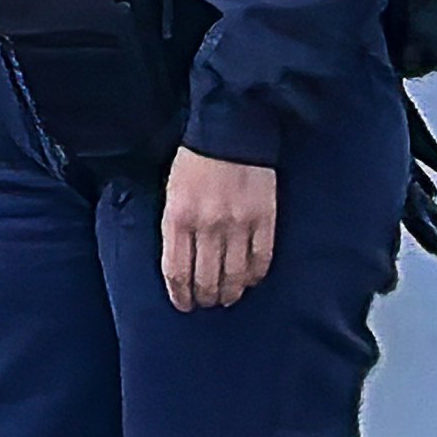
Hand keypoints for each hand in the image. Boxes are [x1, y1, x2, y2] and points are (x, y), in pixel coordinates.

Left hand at [162, 148, 279, 310]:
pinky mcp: (265, 220)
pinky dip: (254, 275)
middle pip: (206, 277)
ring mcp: (238, 224)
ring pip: (234, 274)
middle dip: (204, 297)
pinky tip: (249, 282)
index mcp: (178, 217)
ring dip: (229, 292)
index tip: (183, 305)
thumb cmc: (194, 162)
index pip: (176, 269)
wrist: (229, 132)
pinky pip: (261, 259)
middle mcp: (207, 226)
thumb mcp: (171, 193)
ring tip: (226, 299)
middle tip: (205, 304)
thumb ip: (175, 227)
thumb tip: (181, 261)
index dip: (180, 293)